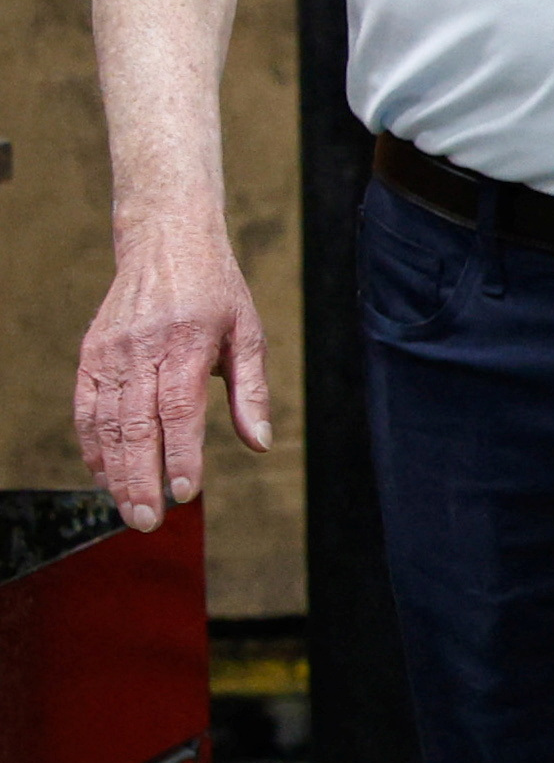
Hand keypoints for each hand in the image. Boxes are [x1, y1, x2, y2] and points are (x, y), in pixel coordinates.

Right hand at [74, 227, 270, 534]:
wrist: (166, 242)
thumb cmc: (217, 291)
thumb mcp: (248, 331)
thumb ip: (252, 390)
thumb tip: (260, 443)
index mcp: (187, 342)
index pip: (179, 409)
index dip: (181, 453)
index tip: (186, 492)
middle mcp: (143, 349)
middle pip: (137, 425)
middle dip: (142, 478)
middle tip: (149, 520)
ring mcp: (110, 353)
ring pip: (106, 424)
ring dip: (115, 472)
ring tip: (130, 510)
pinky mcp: (90, 356)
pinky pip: (85, 410)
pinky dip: (93, 447)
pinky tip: (104, 475)